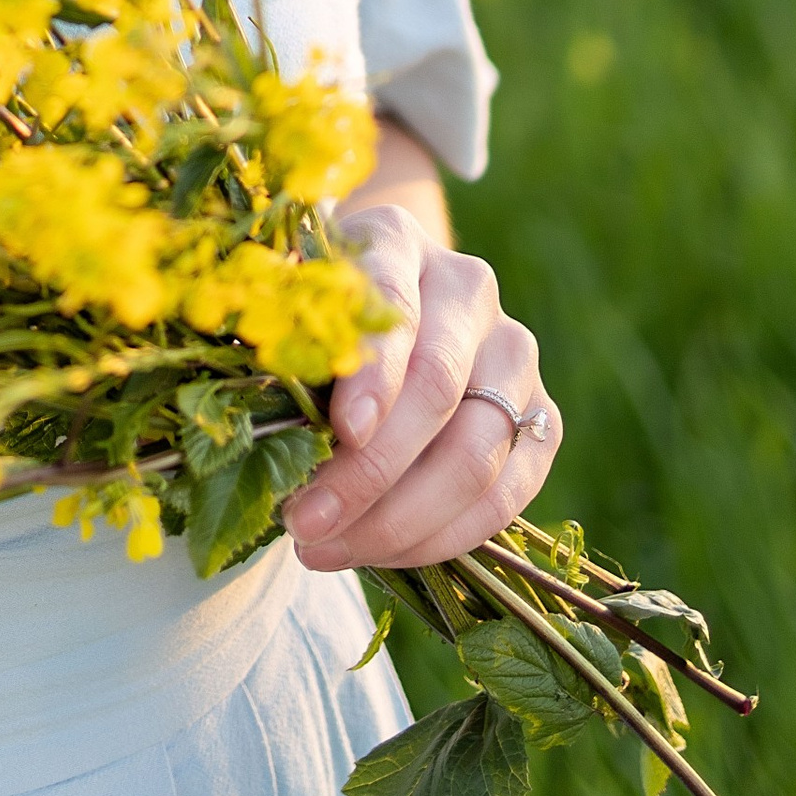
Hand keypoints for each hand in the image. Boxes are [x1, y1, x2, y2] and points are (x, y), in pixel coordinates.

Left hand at [279, 200, 558, 574]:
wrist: (380, 305)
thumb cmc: (311, 312)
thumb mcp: (284, 306)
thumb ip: (279, 349)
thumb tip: (255, 429)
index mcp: (397, 240)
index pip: (393, 305)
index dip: (372, 373)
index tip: (341, 429)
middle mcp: (467, 288)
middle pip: (438, 387)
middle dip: (369, 469)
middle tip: (304, 521)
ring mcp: (513, 352)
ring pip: (477, 450)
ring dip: (400, 517)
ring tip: (326, 549)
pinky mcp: (540, 417)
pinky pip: (508, 493)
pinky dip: (443, 535)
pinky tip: (380, 554)